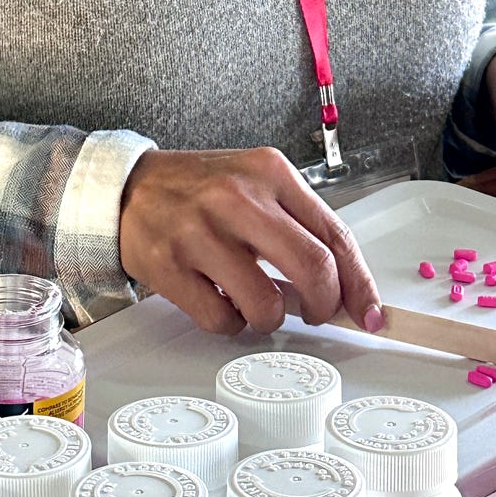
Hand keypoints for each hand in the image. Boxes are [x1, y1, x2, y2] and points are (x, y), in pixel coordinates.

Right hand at [117, 146, 383, 337]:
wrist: (126, 188)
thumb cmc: (198, 190)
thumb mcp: (255, 185)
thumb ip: (298, 226)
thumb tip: (343, 285)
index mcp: (270, 173)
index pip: (335, 235)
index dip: (360, 283)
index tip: (369, 313)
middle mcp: (238, 198)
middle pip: (313, 268)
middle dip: (324, 306)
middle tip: (316, 314)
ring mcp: (201, 232)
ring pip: (267, 304)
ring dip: (268, 319)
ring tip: (252, 301)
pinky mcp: (169, 265)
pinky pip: (222, 320)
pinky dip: (230, 323)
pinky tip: (219, 300)